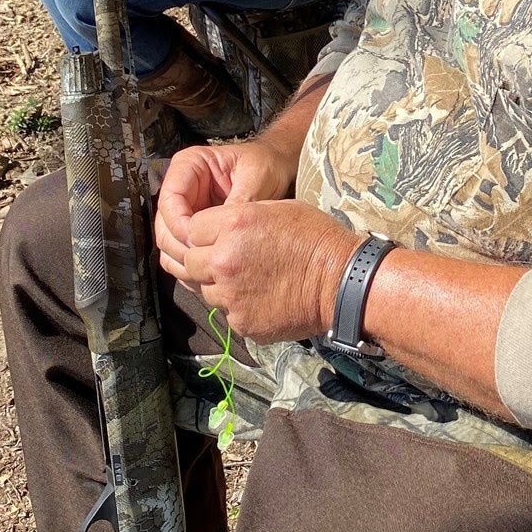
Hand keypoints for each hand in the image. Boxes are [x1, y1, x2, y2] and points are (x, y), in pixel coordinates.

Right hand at [155, 139, 296, 271]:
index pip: (169, 200)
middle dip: (180, 247)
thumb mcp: (257, 176)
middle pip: (163, 225)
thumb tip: (224, 231)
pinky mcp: (192, 229)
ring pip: (168, 243)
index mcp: (189, 165)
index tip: (198, 242)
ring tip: (207, 273)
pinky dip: (190, 267)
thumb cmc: (266, 164)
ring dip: (183, 261)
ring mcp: (184, 210)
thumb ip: (239, 202)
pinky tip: (209, 276)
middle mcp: (181, 188)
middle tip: (203, 263)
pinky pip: (181, 252)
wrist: (276, 167)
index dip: (179, 225)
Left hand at [160, 196, 359, 343]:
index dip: (204, 233)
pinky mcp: (240, 322)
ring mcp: (230, 295)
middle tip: (230, 261)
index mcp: (233, 225)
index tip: (219, 237)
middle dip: (204, 260)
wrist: (342, 282)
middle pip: (189, 261)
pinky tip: (260, 298)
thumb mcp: (278, 209)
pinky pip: (226, 312)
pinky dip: (238, 307)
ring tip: (247, 280)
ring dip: (218, 285)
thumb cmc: (316, 239)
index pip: (191, 228)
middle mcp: (224, 259)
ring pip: (204, 290)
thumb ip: (241, 217)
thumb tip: (221, 228)